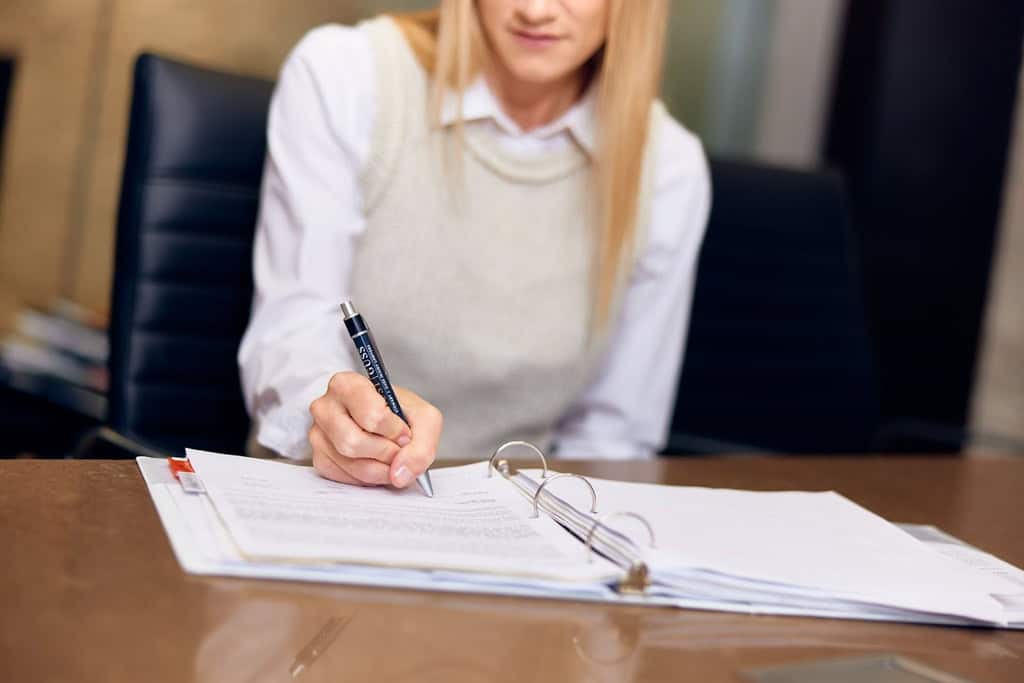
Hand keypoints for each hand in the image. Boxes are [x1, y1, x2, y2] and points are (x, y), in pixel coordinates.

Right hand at [308, 371, 441, 488]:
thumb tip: (400, 474)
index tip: (404, 433)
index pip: (371, 415)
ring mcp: (318, 434)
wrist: (387, 422)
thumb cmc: (400, 413)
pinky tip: (376, 463)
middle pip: (353, 442)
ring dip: (381, 469)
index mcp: (347, 385)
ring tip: (392, 458)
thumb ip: (421, 444)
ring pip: (350, 464)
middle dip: (385, 453)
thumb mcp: (424, 418)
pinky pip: (345, 479)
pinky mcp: (320, 459)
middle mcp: (325, 407)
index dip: (394, 431)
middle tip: (398, 450)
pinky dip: (369, 478)